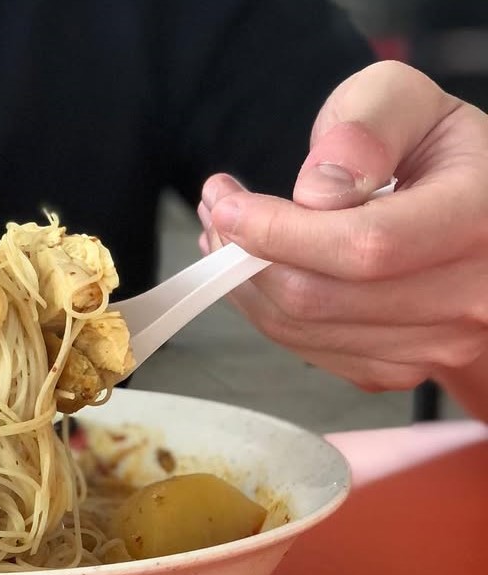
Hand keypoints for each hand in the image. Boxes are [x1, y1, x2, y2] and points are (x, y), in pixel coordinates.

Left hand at [196, 61, 487, 410]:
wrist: (480, 214)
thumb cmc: (441, 153)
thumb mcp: (410, 104)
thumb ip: (367, 128)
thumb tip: (317, 190)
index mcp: (480, 219)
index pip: (365, 246)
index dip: (279, 232)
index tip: (227, 205)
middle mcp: (469, 296)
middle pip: (320, 298)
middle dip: (245, 255)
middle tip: (216, 212)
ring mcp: (438, 344)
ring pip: (303, 329)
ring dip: (245, 284)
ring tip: (229, 236)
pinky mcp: (402, 368)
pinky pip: (310, 349)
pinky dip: (267, 310)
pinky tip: (258, 270)